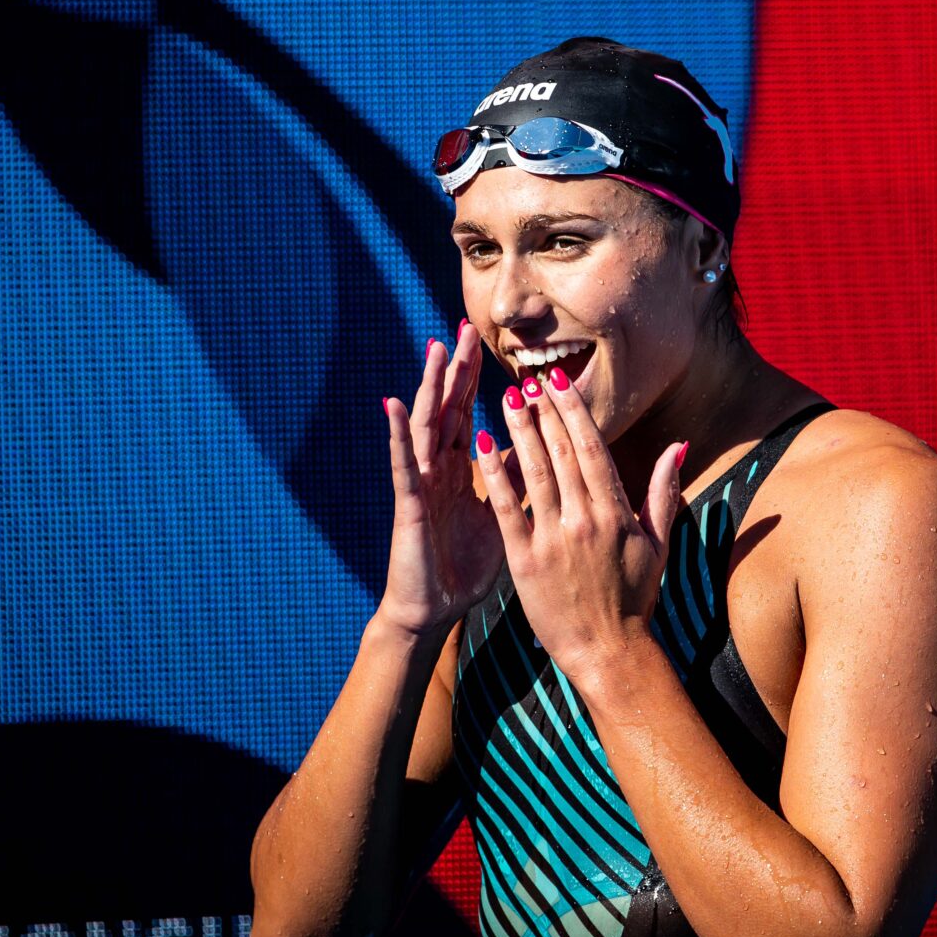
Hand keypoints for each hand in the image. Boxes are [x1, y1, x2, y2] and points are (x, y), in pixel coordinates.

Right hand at [376, 323, 506, 638]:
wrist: (437, 609)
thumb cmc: (465, 567)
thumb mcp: (502, 517)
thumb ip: (515, 483)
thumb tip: (542, 453)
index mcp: (460, 470)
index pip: (468, 413)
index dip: (475, 379)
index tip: (487, 342)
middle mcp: (437, 469)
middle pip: (447, 409)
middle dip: (456, 369)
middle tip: (465, 327)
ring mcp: (421, 482)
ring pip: (426, 425)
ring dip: (430, 386)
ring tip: (435, 349)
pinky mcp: (409, 502)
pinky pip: (403, 463)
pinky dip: (398, 433)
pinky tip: (395, 404)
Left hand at [474, 367, 685, 681]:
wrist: (609, 653)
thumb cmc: (634, 599)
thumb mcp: (659, 544)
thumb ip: (664, 491)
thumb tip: (678, 445)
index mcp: (617, 512)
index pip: (592, 448)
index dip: (573, 410)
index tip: (558, 381)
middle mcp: (587, 519)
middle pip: (562, 452)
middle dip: (543, 411)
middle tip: (525, 378)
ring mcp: (555, 540)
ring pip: (535, 472)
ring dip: (519, 431)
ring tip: (505, 399)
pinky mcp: (526, 562)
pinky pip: (507, 509)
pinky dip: (495, 475)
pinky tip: (482, 445)